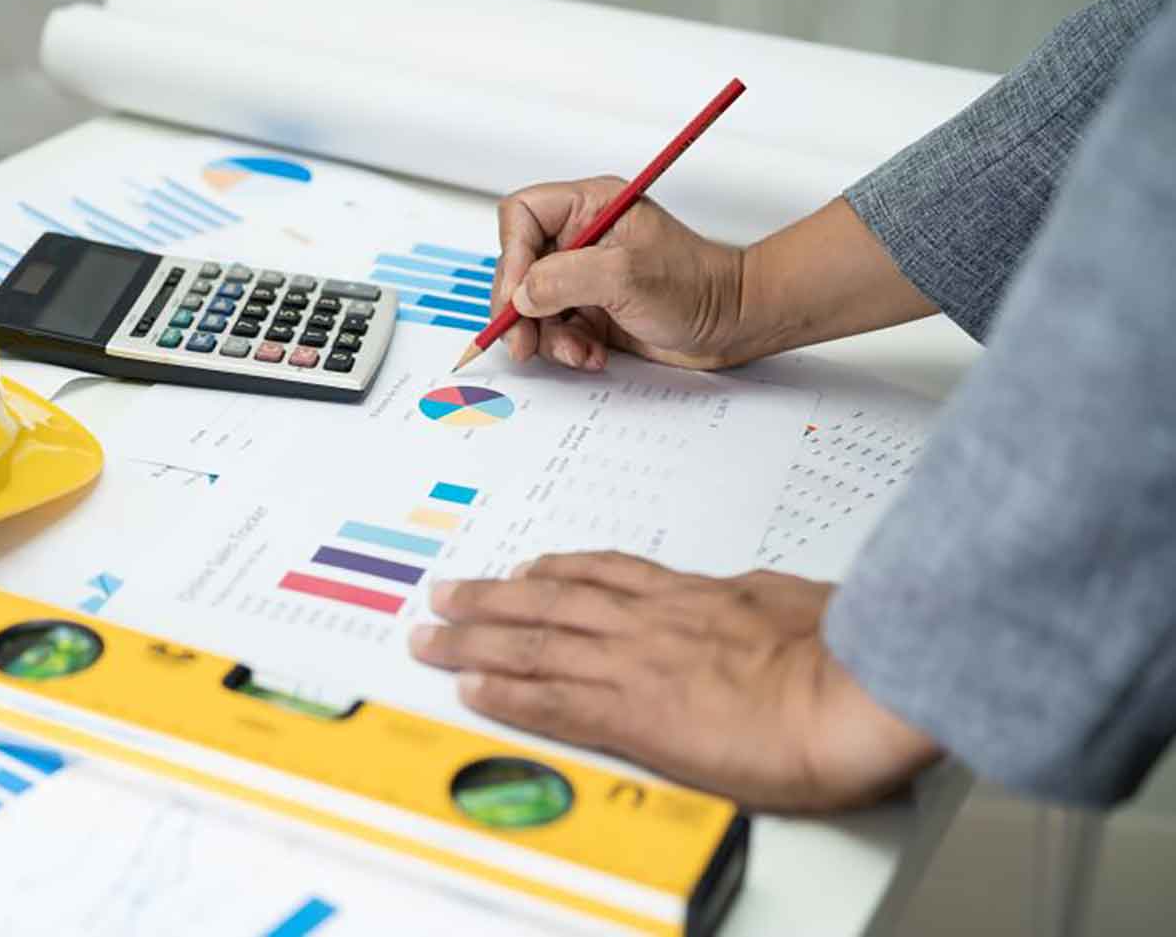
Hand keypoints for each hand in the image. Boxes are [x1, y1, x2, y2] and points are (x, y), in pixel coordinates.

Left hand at [408, 552, 940, 811]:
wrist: (849, 692)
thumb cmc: (843, 652)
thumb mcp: (798, 605)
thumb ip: (764, 603)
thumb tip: (761, 599)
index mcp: (693, 596)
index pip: (606, 576)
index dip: (556, 572)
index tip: (525, 570)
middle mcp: (650, 622)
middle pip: (550, 602)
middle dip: (490, 600)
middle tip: (445, 595)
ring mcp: (634, 663)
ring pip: (533, 643)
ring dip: (474, 639)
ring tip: (432, 635)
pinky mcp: (631, 712)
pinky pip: (549, 699)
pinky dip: (504, 693)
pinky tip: (470, 688)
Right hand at [493, 177, 747, 370]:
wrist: (733, 324)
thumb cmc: (699, 287)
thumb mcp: (628, 277)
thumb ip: (567, 279)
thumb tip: (522, 293)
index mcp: (590, 207)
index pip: (522, 216)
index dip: (512, 257)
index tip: (519, 297)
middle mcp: (581, 237)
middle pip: (518, 266)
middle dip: (519, 308)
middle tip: (522, 340)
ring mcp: (584, 276)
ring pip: (532, 305)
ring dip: (547, 336)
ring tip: (577, 350)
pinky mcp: (590, 309)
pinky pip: (554, 330)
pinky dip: (565, 348)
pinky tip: (591, 354)